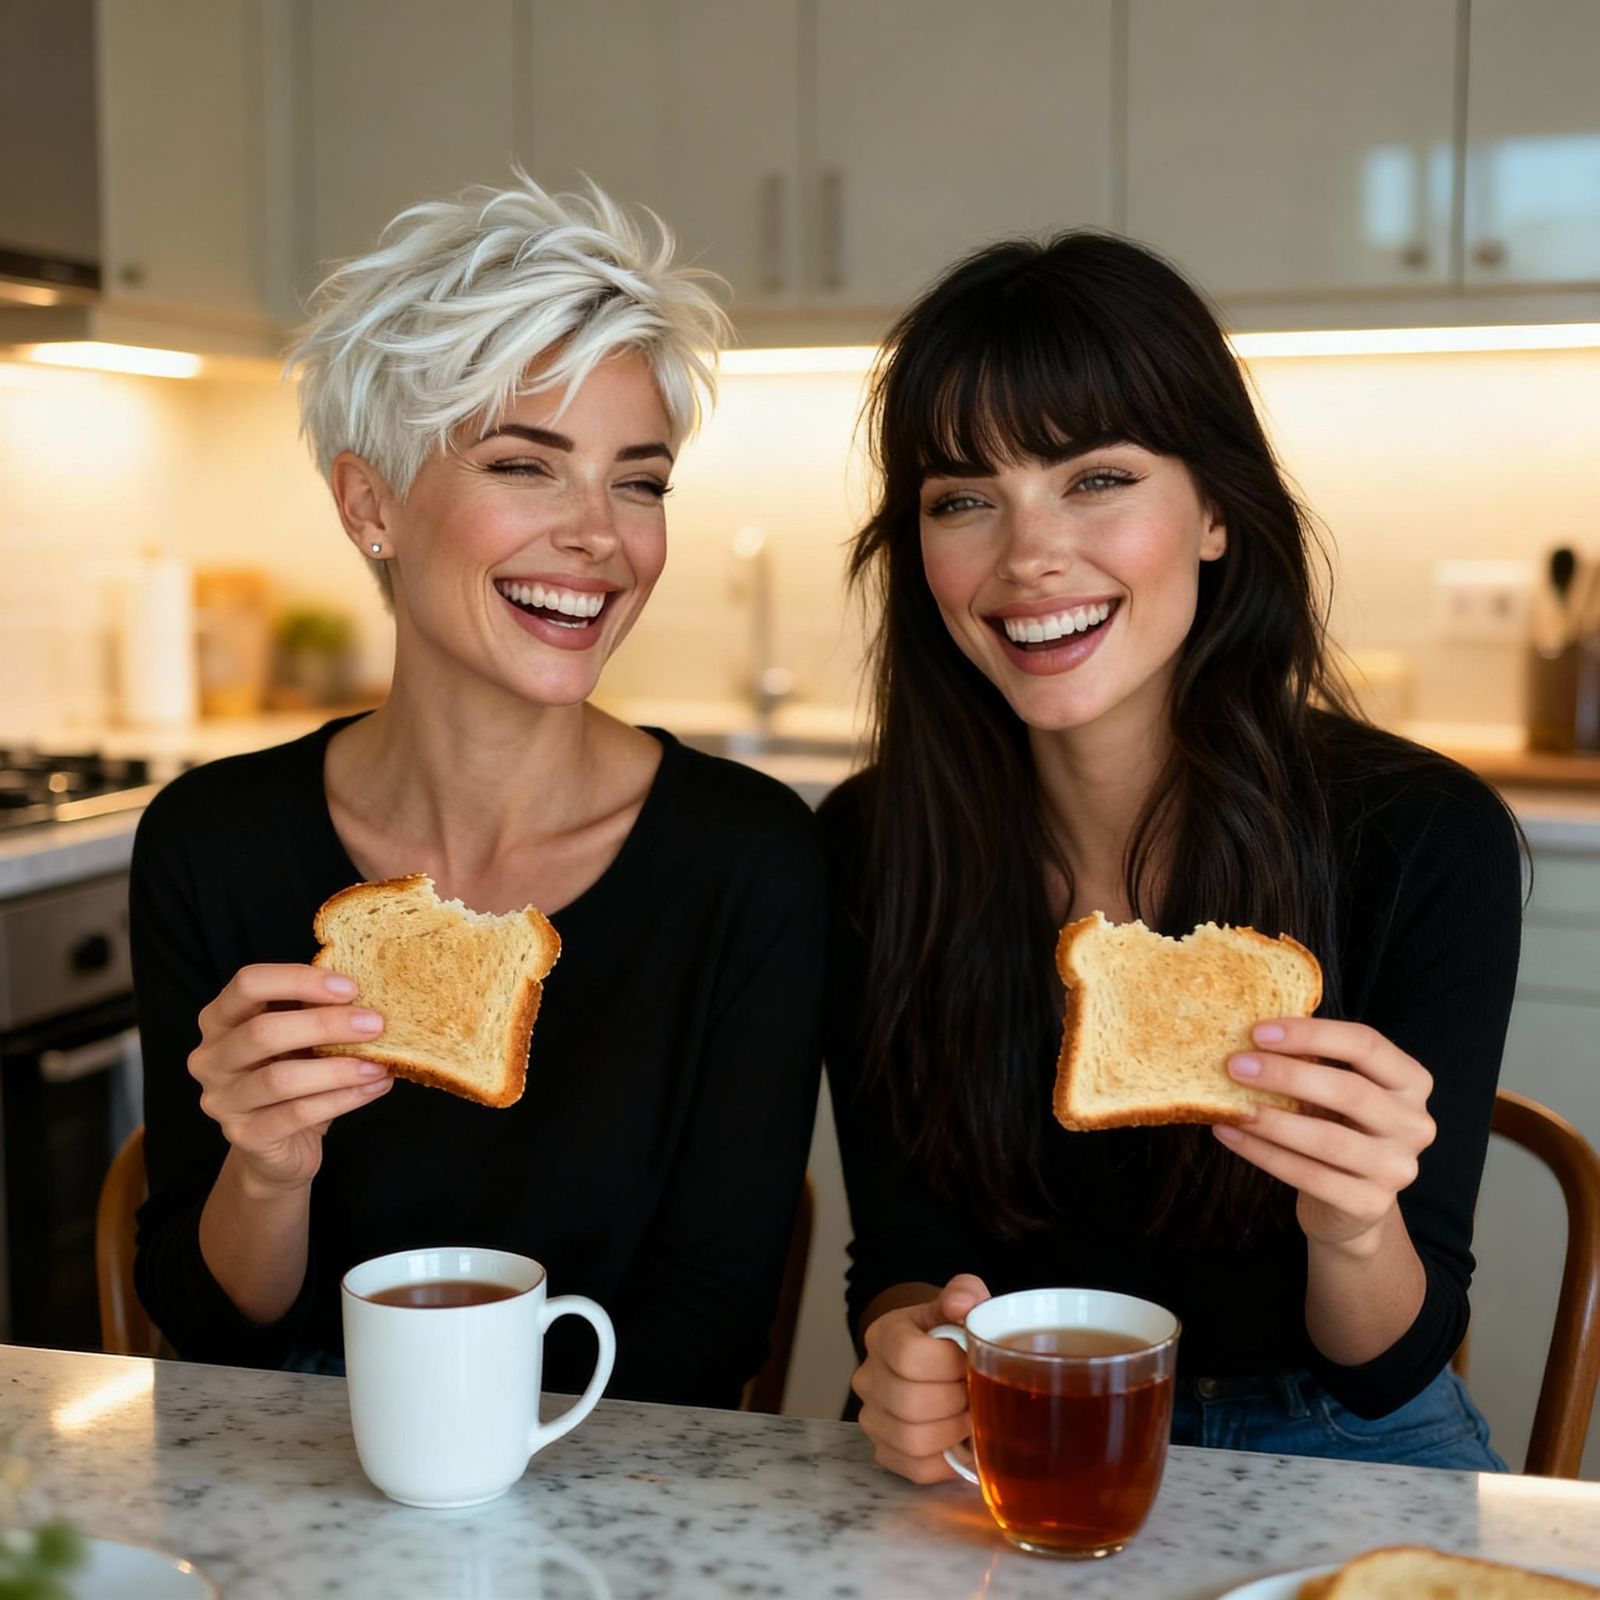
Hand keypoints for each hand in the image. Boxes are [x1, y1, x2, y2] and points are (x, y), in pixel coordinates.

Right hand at [189, 964, 392, 1194]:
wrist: (282, 1144)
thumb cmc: (294, 1073)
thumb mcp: (301, 1036)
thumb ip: (316, 1010)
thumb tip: (367, 992)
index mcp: (220, 1019)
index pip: (248, 983)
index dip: (299, 980)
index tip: (351, 987)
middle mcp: (211, 1058)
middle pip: (262, 1031)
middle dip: (325, 1024)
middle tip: (375, 1024)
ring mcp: (223, 1100)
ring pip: (280, 1078)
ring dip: (339, 1068)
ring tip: (380, 1064)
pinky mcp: (245, 1136)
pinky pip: (297, 1114)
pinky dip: (343, 1098)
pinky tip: (375, 1086)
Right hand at [852, 1274, 989, 1482]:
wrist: (934, 1357)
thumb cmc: (951, 1332)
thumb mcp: (961, 1302)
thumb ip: (965, 1293)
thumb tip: (961, 1304)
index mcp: (883, 1335)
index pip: (909, 1357)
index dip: (949, 1364)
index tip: (970, 1360)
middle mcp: (867, 1377)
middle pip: (911, 1403)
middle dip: (956, 1401)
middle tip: (974, 1392)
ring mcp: (871, 1418)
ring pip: (912, 1440)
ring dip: (953, 1431)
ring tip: (969, 1414)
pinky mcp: (884, 1452)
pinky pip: (916, 1469)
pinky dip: (947, 1460)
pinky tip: (960, 1439)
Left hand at [1214, 1018, 1435, 1254]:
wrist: (1350, 1204)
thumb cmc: (1336, 1126)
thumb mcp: (1333, 1088)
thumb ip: (1310, 1060)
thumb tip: (1252, 1035)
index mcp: (1410, 1082)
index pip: (1366, 1044)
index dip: (1311, 1034)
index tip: (1258, 1032)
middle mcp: (1414, 1124)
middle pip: (1349, 1091)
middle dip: (1286, 1075)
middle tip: (1236, 1066)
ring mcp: (1397, 1168)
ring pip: (1328, 1138)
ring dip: (1271, 1119)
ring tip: (1230, 1106)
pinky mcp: (1370, 1204)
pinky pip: (1309, 1175)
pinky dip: (1263, 1153)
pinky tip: (1230, 1133)